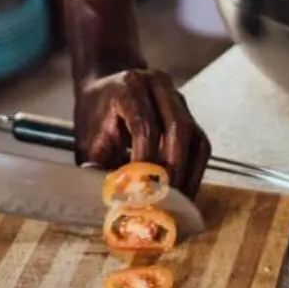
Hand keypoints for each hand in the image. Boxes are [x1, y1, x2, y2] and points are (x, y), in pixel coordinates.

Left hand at [74, 67, 211, 196]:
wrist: (106, 90)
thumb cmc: (96, 116)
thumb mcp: (88, 139)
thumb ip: (98, 165)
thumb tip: (113, 197)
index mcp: (129, 87)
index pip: (144, 124)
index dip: (145, 159)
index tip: (140, 189)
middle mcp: (158, 87)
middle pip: (177, 127)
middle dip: (172, 168)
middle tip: (163, 199)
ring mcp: (178, 99)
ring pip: (193, 137)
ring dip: (186, 173)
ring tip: (175, 201)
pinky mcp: (189, 115)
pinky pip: (200, 145)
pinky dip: (193, 171)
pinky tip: (183, 192)